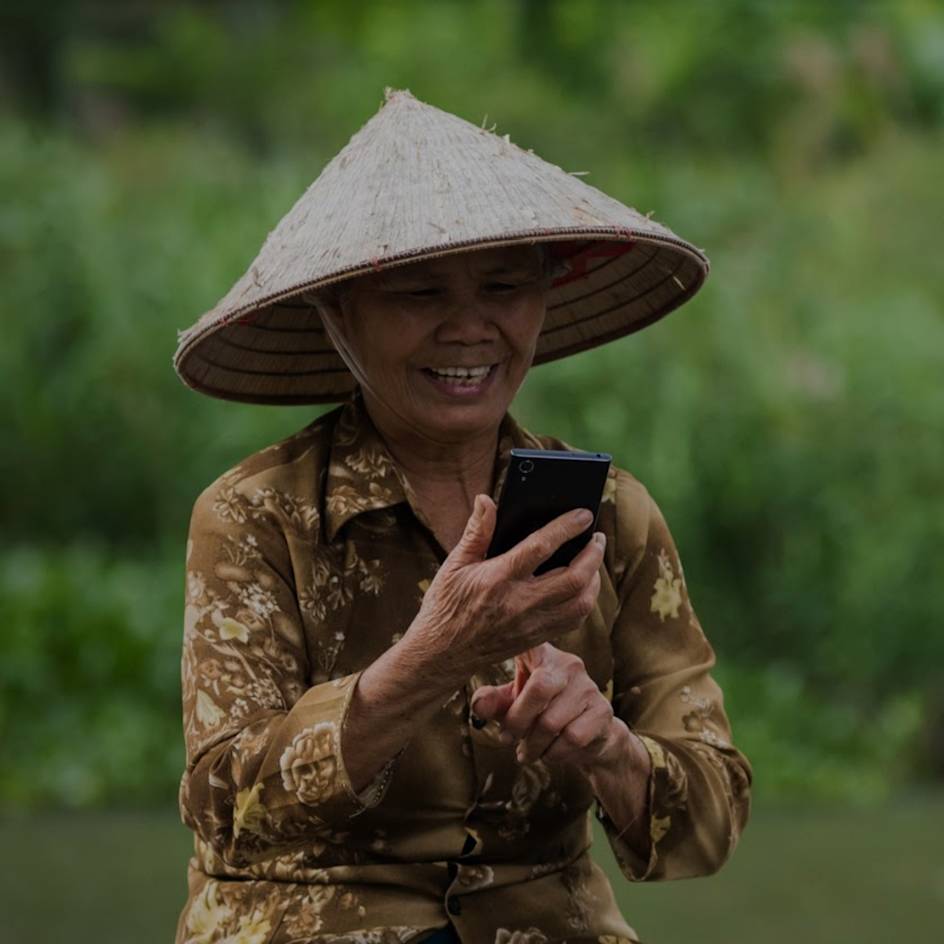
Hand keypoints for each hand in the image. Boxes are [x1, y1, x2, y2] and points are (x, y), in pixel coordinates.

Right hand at [405, 494, 605, 687]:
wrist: (440, 655)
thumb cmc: (445, 605)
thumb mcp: (454, 564)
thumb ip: (476, 532)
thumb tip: (486, 500)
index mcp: (497, 579)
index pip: (541, 547)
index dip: (566, 528)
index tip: (584, 514)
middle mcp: (518, 603)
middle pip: (572, 578)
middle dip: (592, 554)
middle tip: (597, 537)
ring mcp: (530, 625)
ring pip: (580, 603)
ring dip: (594, 579)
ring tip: (593, 560)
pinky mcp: (535, 639)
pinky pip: (572, 621)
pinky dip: (584, 601)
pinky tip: (582, 586)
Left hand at [471, 642, 618, 775]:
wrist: (590, 737)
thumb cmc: (542, 713)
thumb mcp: (513, 704)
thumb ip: (493, 702)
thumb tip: (478, 706)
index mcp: (543, 654)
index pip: (530, 642)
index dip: (516, 639)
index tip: (497, 643)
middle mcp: (568, 663)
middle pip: (539, 687)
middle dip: (518, 721)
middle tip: (507, 738)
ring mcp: (588, 686)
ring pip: (552, 721)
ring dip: (534, 745)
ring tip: (527, 751)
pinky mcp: (602, 711)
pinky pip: (572, 738)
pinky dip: (555, 752)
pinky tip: (551, 752)